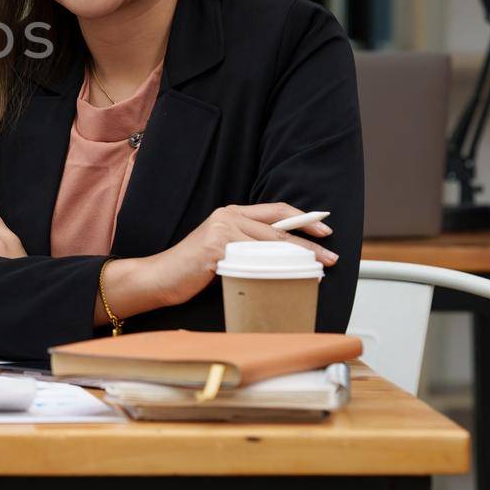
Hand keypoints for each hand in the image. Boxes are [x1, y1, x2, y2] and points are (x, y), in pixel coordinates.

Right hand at [147, 202, 337, 308]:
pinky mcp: (216, 248)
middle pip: (278, 229)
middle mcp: (228, 216)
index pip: (275, 210)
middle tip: (330, 257)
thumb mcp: (223, 249)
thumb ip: (247, 245)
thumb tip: (284, 255)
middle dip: (309, 245)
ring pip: (270, 246)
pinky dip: (275, 270)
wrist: (159, 277)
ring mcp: (221, 230)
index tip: (325, 229)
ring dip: (298, 260)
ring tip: (316, 271)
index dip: (303, 218)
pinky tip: (289, 279)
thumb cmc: (191, 268)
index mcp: (231, 213)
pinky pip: (254, 260)